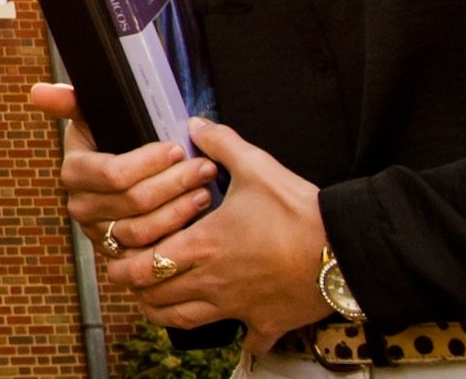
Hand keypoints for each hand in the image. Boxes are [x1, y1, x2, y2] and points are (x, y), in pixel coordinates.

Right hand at [29, 82, 216, 250]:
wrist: (122, 179)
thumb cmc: (112, 142)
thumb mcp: (92, 117)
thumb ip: (71, 101)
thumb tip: (37, 92)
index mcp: (74, 172)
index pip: (113, 174)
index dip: (149, 163)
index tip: (177, 148)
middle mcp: (81, 207)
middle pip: (134, 202)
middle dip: (174, 183)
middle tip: (205, 167)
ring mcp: (99, 234)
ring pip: (143, 230)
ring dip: (180, 210)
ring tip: (205, 190)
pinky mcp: (119, 255)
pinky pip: (148, 254)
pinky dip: (175, 237)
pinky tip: (196, 216)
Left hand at [99, 119, 331, 352]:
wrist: (346, 249)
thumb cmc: (299, 211)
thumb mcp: (258, 167)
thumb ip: (221, 144)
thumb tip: (196, 123)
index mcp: (201, 245)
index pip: (139, 263)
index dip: (121, 261)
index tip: (120, 252)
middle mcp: (211, 281)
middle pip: (152, 297)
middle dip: (135, 288)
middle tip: (133, 277)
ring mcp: (236, 307)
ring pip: (182, 322)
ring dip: (165, 312)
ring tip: (160, 300)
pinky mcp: (266, 323)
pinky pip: (244, 342)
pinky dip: (236, 337)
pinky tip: (235, 329)